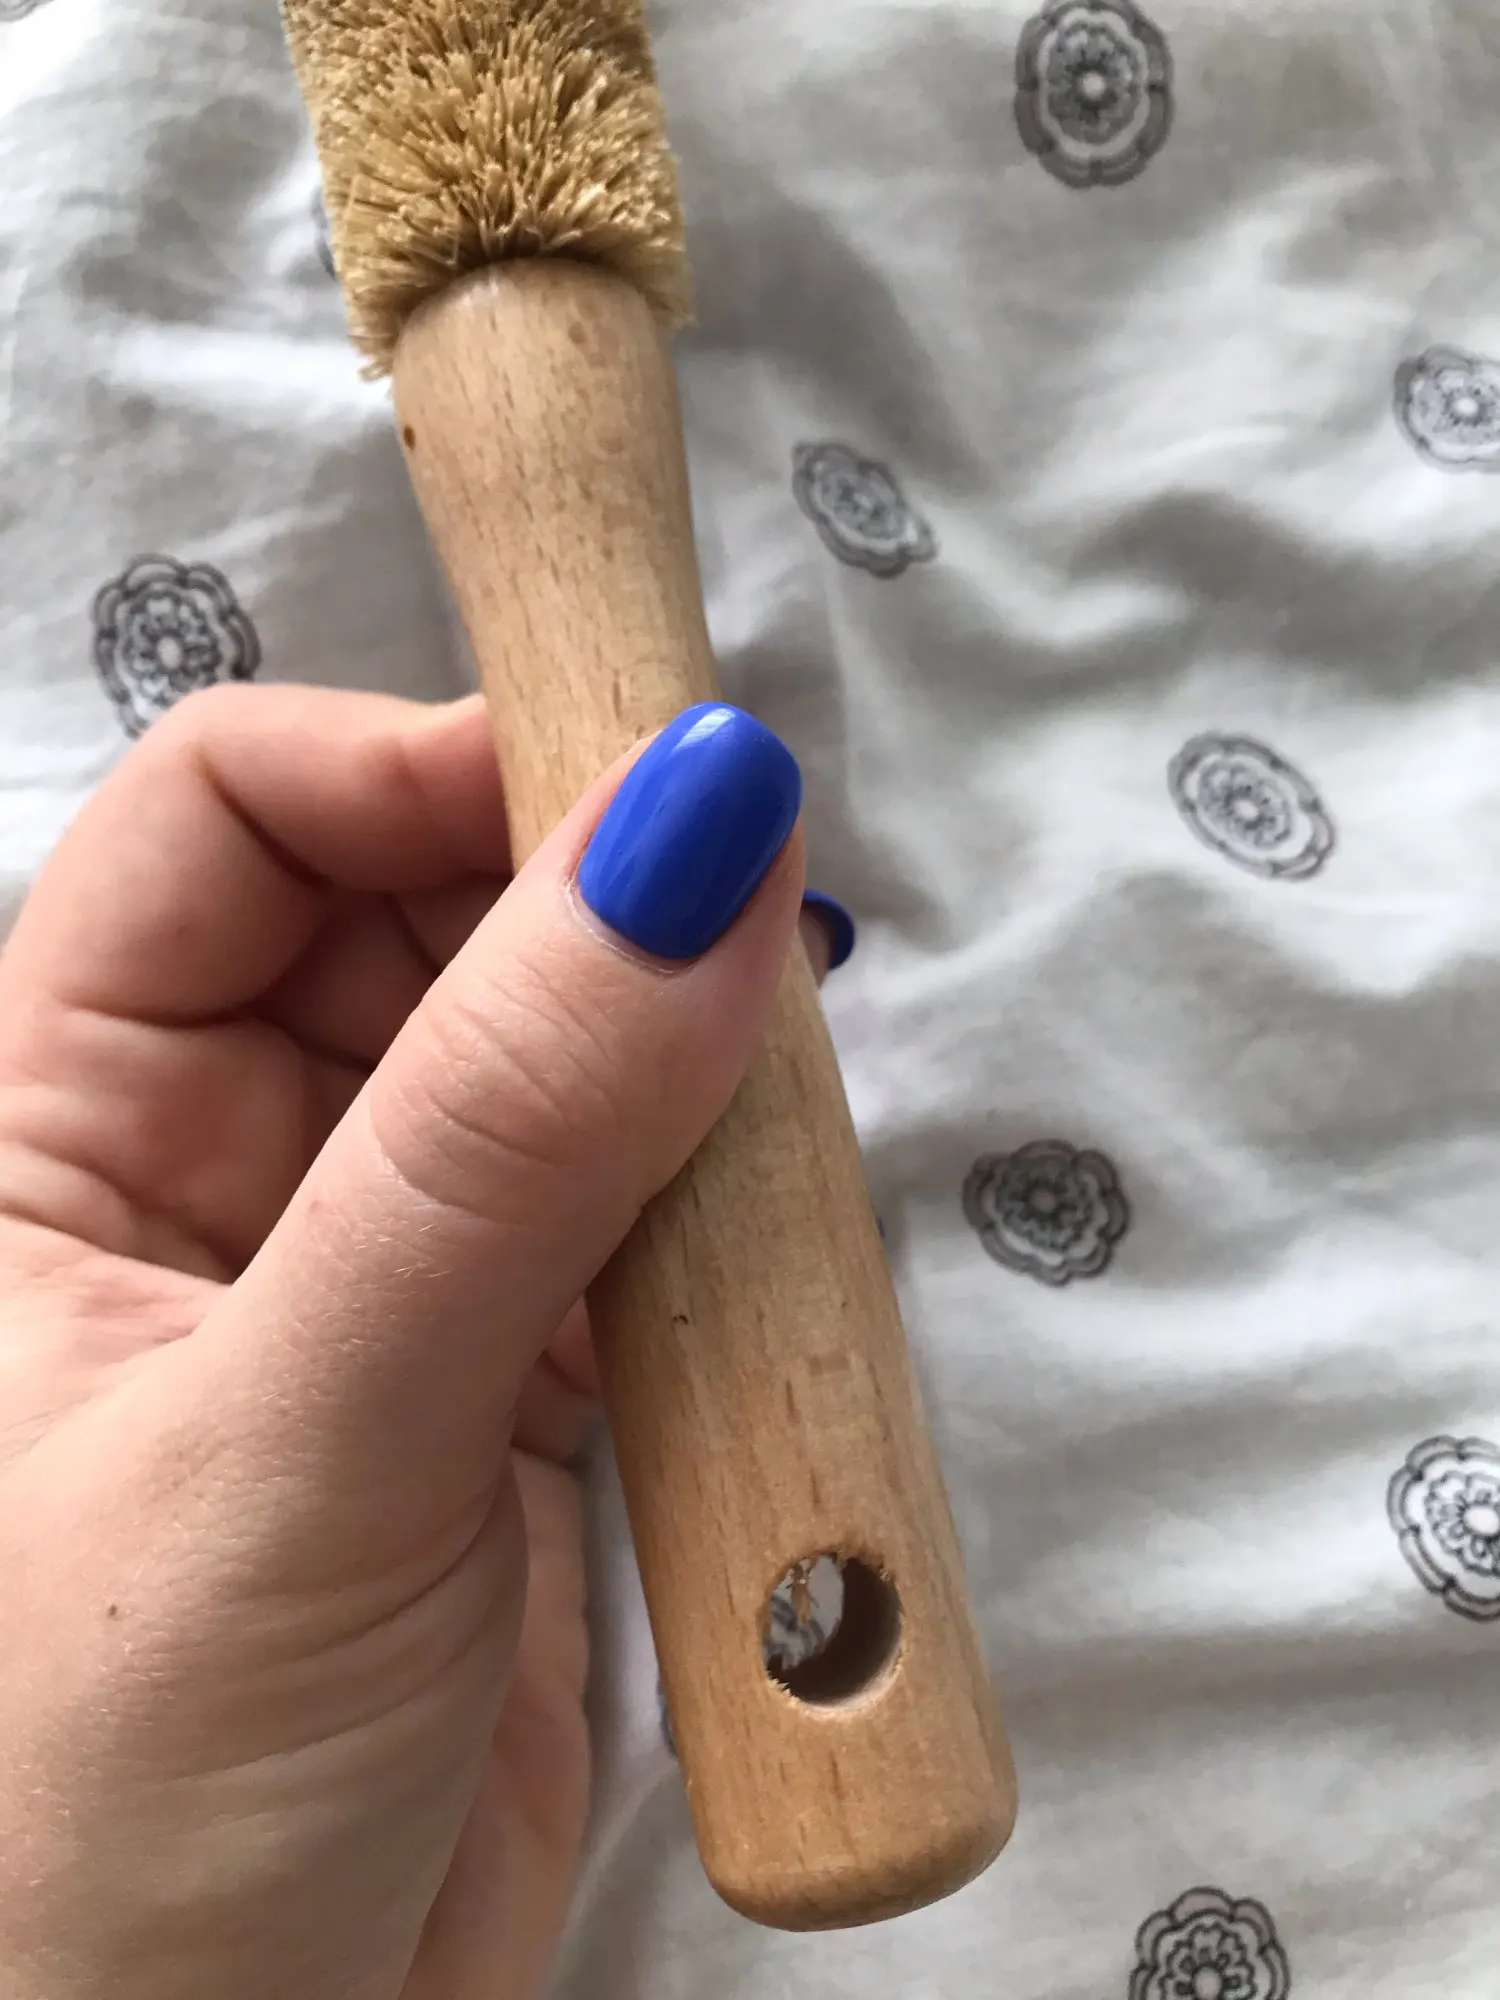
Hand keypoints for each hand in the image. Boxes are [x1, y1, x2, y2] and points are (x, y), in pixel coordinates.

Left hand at [0, 685, 825, 1999]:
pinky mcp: (494, 1391)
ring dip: (667, 1088)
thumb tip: (695, 830)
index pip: (236, 815)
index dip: (431, 773)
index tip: (647, 804)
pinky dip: (704, 1228)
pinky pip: (620, 1226)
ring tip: (762, 1145)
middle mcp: (198, 1172)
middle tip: (753, 971)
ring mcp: (362, 1279)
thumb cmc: (105, 1833)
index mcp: (39, 1129)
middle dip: (582, 925)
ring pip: (544, 1068)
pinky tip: (754, 1264)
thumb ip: (505, 1138)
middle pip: (415, 914)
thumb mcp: (303, 1445)